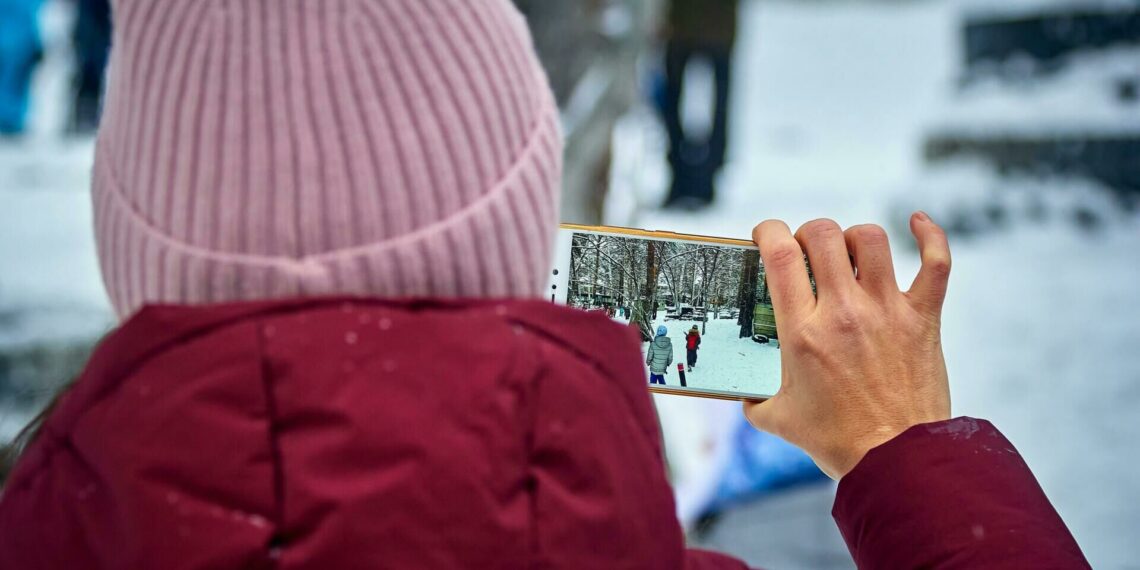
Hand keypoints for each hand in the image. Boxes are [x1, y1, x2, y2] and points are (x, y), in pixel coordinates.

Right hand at [744, 213, 951, 478]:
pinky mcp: (922, 319)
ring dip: (854, 237)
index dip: (768, 232)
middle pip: (823, 234)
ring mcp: (886, 311)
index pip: (780, 255)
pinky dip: (930, 236)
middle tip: (807, 251)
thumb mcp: (778, 419)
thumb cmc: (838, 442)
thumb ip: (753, 400)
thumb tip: (742, 393)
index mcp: (803, 332)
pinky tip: (918, 223)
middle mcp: (844, 312)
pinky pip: (935, 262)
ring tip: (849, 253)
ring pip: (871, 239)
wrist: (896, 461)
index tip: (766, 236)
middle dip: (808, 232)